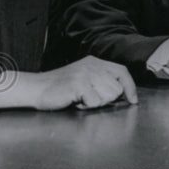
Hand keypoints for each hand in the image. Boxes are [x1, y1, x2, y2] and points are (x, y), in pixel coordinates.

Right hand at [0, 56, 137, 110]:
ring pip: (108, 96)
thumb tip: (124, 94)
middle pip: (116, 89)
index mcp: (95, 62)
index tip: (132, 100)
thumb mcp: (84, 78)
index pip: (121, 72)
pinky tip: (74, 101)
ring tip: (81, 99)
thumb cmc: (60, 88)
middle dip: (106, 99)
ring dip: (96, 103)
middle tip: (88, 98)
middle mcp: (92, 65)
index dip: (130, 87)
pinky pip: (95, 102)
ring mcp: (85, 74)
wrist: (35, 89)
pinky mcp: (78, 84)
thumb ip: (101, 81)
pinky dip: (86, 107)